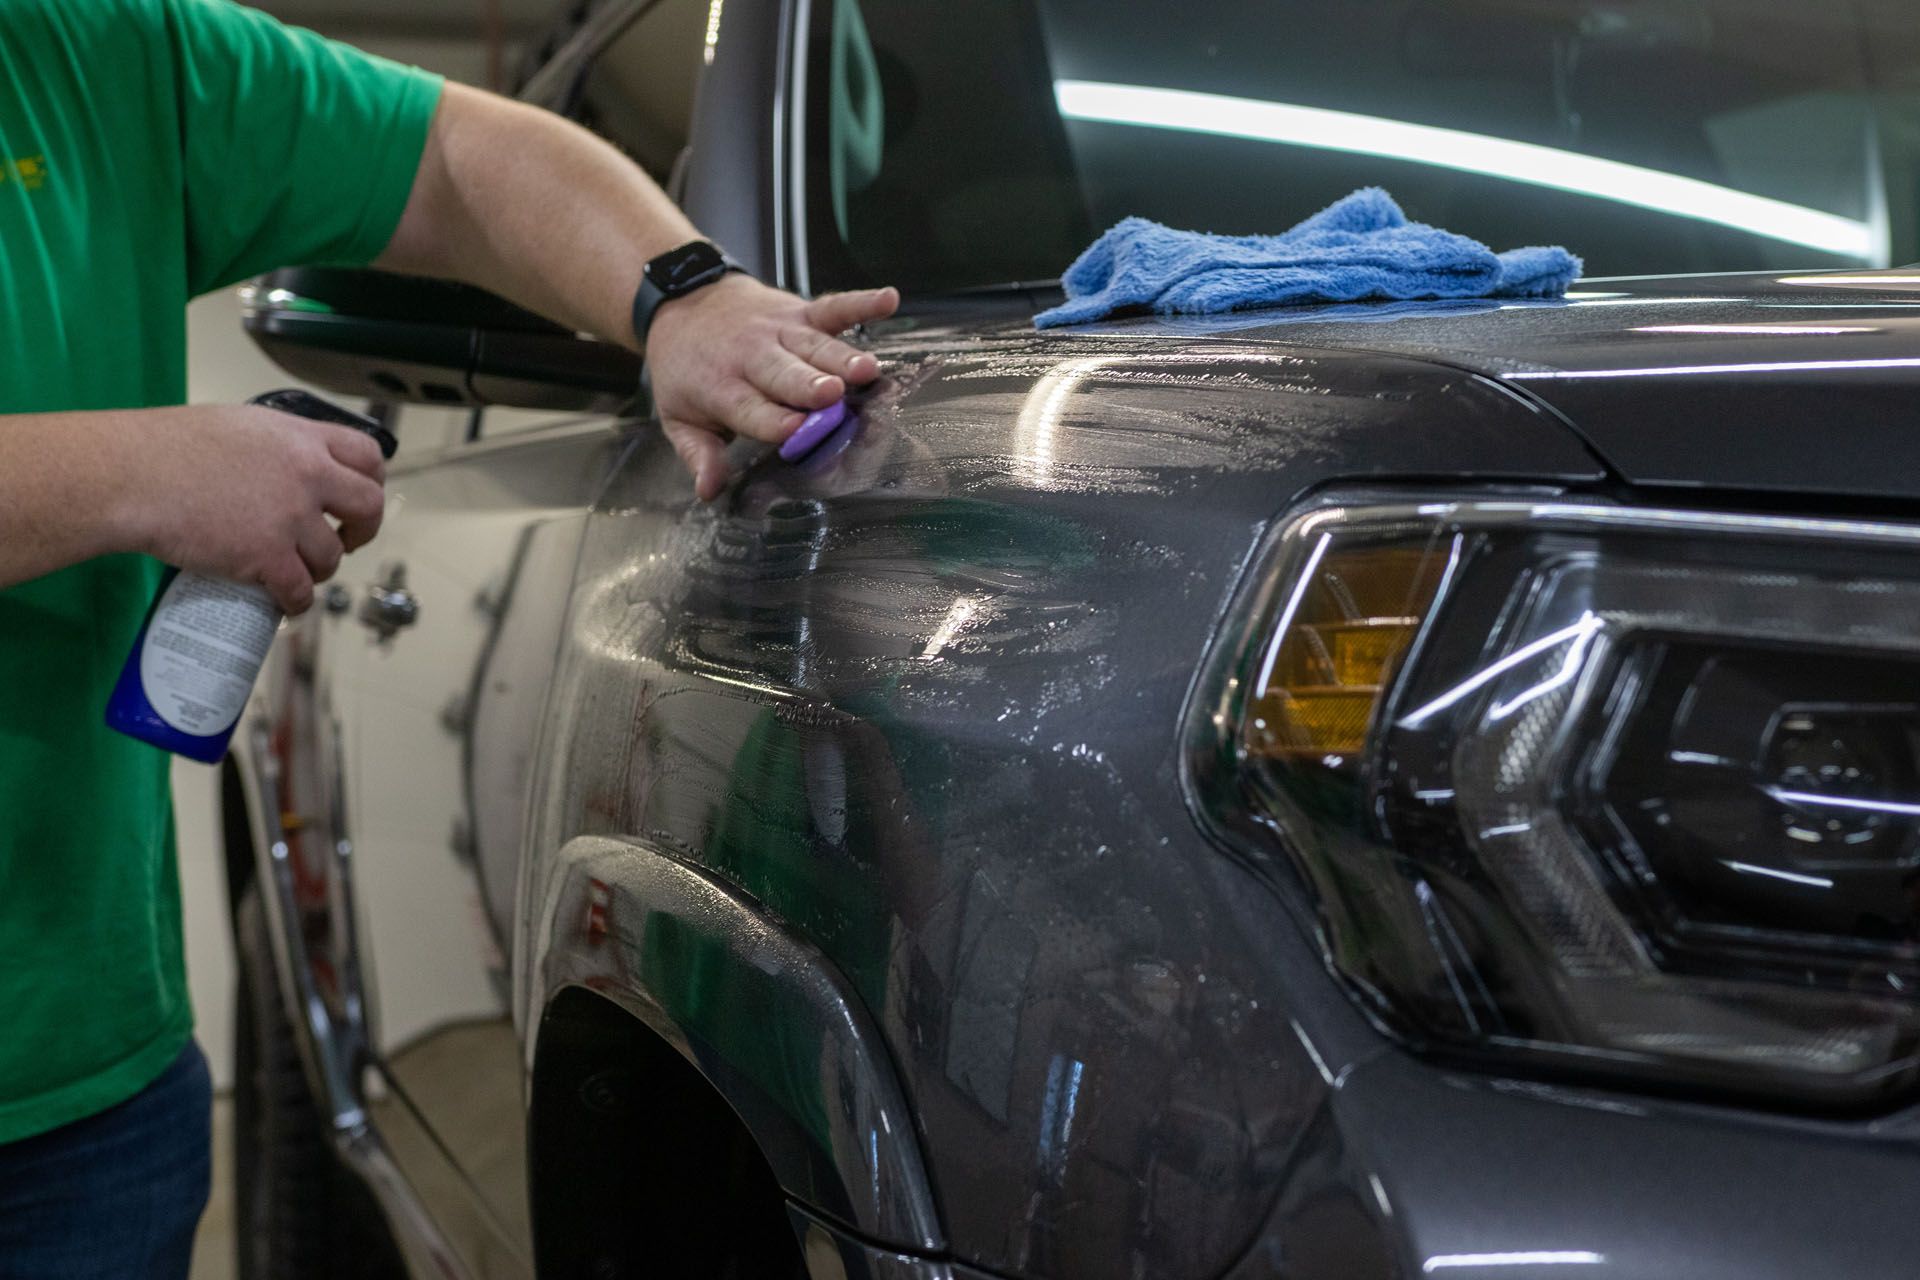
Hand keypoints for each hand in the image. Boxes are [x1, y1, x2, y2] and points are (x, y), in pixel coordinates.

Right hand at [127, 405, 386, 614]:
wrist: (131, 476)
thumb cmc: (165, 448)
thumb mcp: (237, 426)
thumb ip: (276, 447)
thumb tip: (289, 465)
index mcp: (300, 438)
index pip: (367, 455)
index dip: (370, 480)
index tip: (357, 498)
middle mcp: (307, 475)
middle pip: (368, 506)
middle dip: (363, 529)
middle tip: (347, 539)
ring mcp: (290, 518)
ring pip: (331, 556)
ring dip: (320, 568)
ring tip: (299, 570)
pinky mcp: (266, 556)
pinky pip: (299, 590)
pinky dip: (295, 601)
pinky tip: (286, 602)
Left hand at [644, 276, 899, 499]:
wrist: (683, 303)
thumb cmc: (687, 369)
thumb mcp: (679, 417)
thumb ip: (699, 455)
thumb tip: (710, 491)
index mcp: (722, 388)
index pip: (750, 409)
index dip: (773, 420)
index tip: (795, 431)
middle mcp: (753, 357)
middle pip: (786, 374)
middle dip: (808, 385)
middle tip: (831, 396)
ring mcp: (781, 331)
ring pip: (815, 346)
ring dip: (841, 357)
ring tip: (866, 370)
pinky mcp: (800, 310)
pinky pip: (834, 307)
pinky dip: (862, 302)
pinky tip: (889, 301)